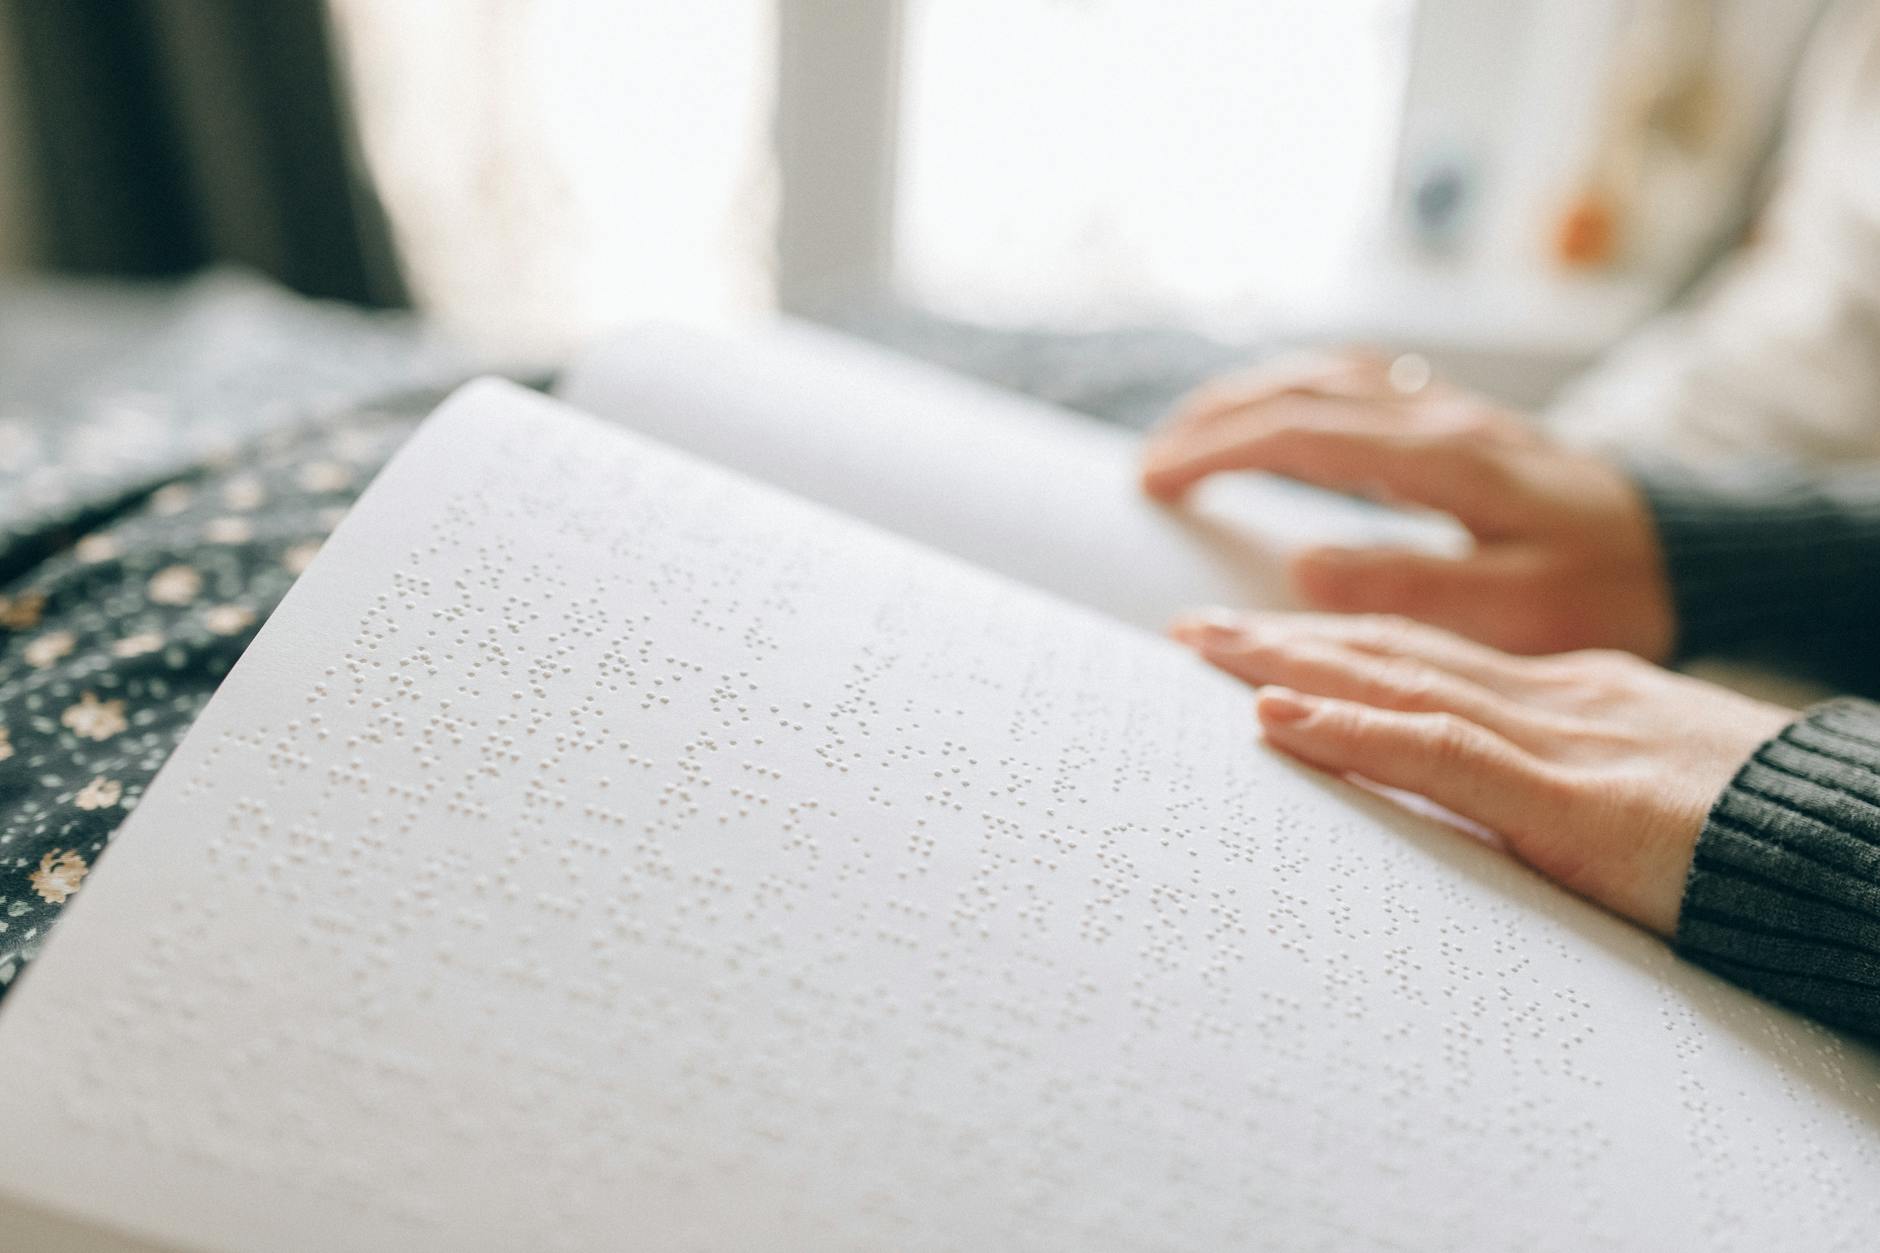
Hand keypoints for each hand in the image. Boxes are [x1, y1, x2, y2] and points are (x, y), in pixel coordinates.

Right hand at [1141, 352, 1677, 660]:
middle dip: (1211, 419)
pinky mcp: (1457, 422)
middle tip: (1148, 466)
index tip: (1153, 481)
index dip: (1216, 449)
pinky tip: (1274, 420)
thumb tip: (1302, 568)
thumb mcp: (1519, 610)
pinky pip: (1354, 384)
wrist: (1691, 549)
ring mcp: (1448, 410)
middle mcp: (1439, 417)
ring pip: (1324, 375)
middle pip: (1298, 388)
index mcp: (1444, 458)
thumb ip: (1409, 588)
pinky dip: (1293, 395)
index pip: (1299, 431)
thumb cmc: (1610, 588)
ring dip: (1247, 398)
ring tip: (1188, 438)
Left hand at [1171, 610, 1796, 935]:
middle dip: (1286, 636)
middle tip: (1189, 627)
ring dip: (1288, 662)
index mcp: (1572, 696)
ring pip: (1397, 682)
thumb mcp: (1645, 787)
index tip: (1256, 639)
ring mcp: (1560, 740)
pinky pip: (1439, 754)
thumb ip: (1561, 777)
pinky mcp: (1572, 799)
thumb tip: (1489, 790)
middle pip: (1394, 651)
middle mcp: (1554, 699)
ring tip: (1200, 648)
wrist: (1854, 845)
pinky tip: (1274, 718)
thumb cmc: (1761, 830)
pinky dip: (1350, 731)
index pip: (1427, 656)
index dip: (1335, 641)